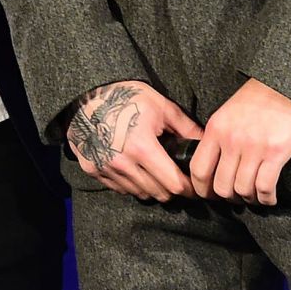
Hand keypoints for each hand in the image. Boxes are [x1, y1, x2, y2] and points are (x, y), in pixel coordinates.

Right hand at [65, 79, 202, 200]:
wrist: (83, 95)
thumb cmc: (125, 97)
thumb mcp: (160, 106)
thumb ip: (187, 128)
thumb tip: (207, 144)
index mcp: (143, 148)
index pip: (174, 185)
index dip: (189, 188)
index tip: (193, 185)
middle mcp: (122, 163)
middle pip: (159, 194)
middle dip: (172, 189)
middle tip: (176, 178)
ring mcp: (105, 168)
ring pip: (140, 194)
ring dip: (152, 188)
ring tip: (155, 173)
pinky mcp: (92, 170)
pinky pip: (121, 189)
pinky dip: (132, 184)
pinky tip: (135, 168)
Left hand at [189, 78, 290, 204]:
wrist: (287, 86)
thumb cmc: (258, 99)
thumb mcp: (227, 114)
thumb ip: (218, 136)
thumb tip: (212, 162)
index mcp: (215, 130)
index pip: (198, 169)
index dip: (201, 189)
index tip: (208, 196)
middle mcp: (231, 140)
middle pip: (221, 185)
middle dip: (228, 198)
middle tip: (236, 199)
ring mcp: (253, 147)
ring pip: (243, 189)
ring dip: (249, 199)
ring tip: (254, 198)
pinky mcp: (276, 153)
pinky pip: (265, 186)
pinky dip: (267, 198)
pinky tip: (269, 198)